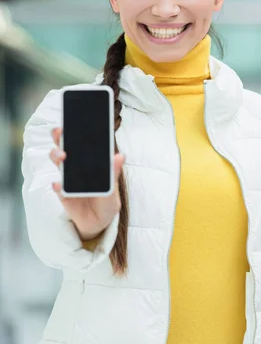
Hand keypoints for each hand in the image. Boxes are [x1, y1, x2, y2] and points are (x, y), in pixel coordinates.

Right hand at [50, 127, 124, 241]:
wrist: (99, 223)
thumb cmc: (107, 202)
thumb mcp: (114, 188)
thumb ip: (114, 173)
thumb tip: (120, 156)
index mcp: (90, 161)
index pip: (82, 141)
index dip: (77, 129)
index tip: (76, 119)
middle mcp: (76, 166)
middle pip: (65, 146)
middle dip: (60, 136)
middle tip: (60, 131)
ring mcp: (68, 179)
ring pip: (58, 162)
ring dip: (57, 156)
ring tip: (62, 157)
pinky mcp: (62, 194)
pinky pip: (58, 188)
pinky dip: (57, 186)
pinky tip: (58, 185)